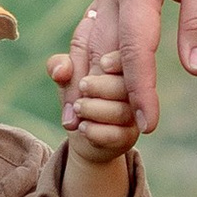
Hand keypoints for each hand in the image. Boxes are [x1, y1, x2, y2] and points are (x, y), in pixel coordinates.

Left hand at [46, 43, 141, 168]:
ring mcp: (135, 114)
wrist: (77, 123)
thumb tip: (61, 72)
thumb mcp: (67, 70)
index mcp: (126, 66)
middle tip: (83, 86)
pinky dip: (96, 132)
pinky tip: (83, 126)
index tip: (103, 63)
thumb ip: (60, 65)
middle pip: (131, 88)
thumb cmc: (77, 87)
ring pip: (124, 112)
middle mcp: (136, 90)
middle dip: (102, 87)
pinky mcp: (128, 135)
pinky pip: (118, 136)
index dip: (119, 61)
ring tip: (78, 107)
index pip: (134, 60)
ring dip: (95, 110)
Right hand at [74, 0, 196, 132]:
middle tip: (105, 139)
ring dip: (80, 82)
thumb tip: (195, 71)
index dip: (141, 90)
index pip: (135, 50)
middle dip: (103, 97)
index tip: (148, 125)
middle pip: (100, 53)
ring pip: (86, 42)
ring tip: (73, 121)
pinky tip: (82, 81)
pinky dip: (84, 59)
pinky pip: (91, 28)